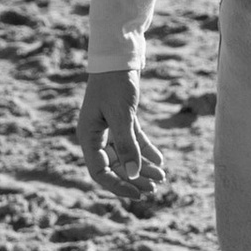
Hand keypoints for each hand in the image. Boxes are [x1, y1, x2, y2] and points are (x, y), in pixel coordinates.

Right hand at [76, 67, 168, 196]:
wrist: (118, 57)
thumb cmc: (114, 84)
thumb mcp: (122, 115)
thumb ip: (128, 145)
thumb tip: (133, 175)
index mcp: (89, 137)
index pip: (100, 172)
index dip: (118, 186)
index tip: (138, 194)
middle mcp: (96, 136)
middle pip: (115, 166)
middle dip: (135, 178)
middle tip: (155, 188)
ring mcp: (108, 128)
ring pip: (126, 155)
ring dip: (142, 166)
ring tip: (162, 177)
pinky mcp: (122, 119)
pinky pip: (133, 141)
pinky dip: (145, 151)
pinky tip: (159, 160)